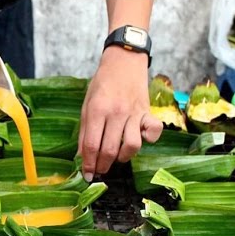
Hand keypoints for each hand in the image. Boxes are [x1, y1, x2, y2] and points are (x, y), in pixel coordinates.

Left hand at [78, 46, 162, 180]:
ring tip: (117, 157)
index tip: (87, 175)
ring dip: (123, 157)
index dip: (88, 163)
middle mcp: (116, 113)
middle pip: (109, 149)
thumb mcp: (86, 105)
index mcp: (97, 110)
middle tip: (100, 171)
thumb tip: (81, 156)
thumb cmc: (102, 84)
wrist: (124, 60)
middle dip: (103, 166)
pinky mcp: (148, 111)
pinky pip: (153, 132)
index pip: (91, 144)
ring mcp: (134, 112)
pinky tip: (139, 139)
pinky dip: (148, 140)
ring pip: (132, 145)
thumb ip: (84, 131)